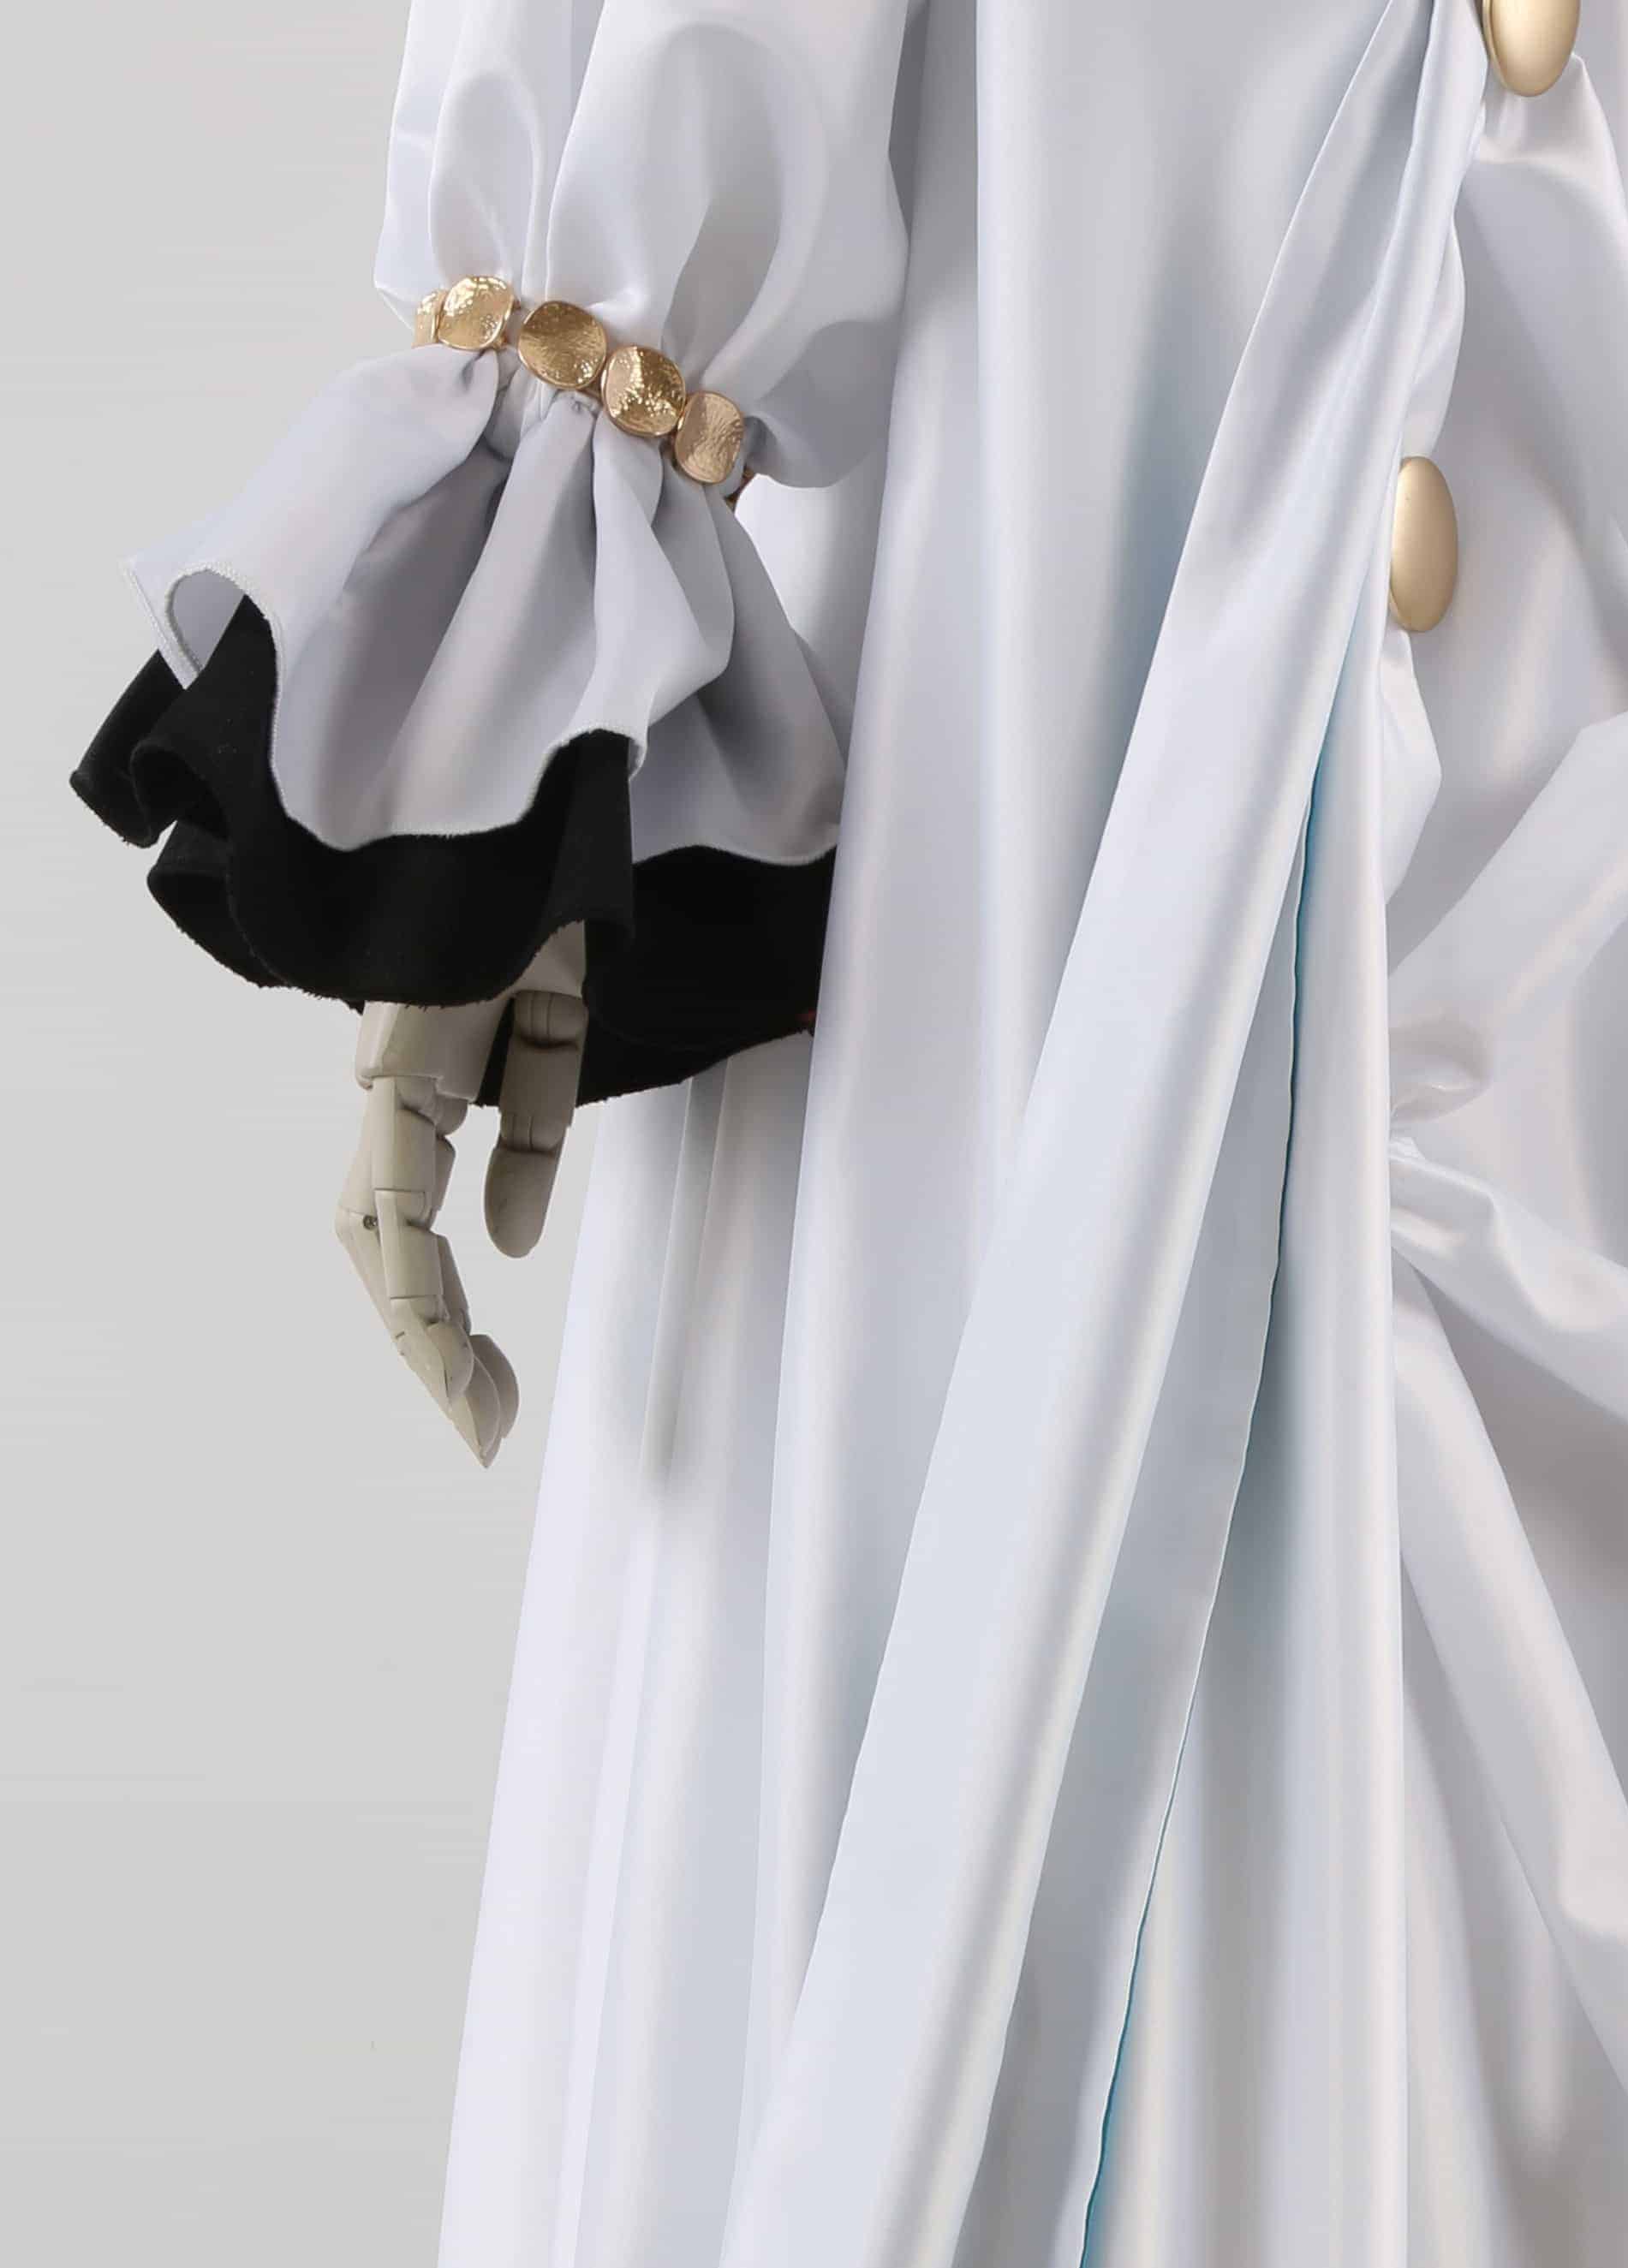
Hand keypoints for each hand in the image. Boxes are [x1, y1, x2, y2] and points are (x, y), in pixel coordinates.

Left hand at [335, 927, 588, 1465]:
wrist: (522, 783)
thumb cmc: (539, 889)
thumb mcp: (556, 1027)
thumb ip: (531, 1132)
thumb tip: (507, 1245)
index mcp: (427, 1086)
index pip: (408, 1228)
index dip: (440, 1320)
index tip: (490, 1398)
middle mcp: (391, 1082)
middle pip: (380, 1244)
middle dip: (427, 1350)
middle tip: (482, 1430)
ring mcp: (388, 1059)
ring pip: (376, 1221)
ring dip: (420, 1328)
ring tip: (471, 1404)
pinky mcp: (405, 1034)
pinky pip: (398, 1159)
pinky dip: (413, 1248)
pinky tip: (441, 1318)